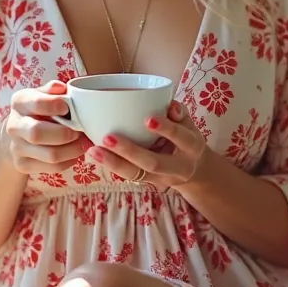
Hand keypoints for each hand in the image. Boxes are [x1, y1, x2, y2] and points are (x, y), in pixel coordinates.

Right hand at [5, 80, 89, 174]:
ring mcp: (17, 148)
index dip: (54, 105)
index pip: (35, 103)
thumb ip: (52, 91)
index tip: (67, 108)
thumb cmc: (38, 110)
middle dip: (65, 134)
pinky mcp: (23, 165)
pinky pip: (53, 167)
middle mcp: (14, 125)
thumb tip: (61, 87)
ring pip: (50, 155)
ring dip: (73, 150)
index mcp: (19, 102)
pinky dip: (70, 160)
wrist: (17, 134)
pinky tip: (75, 152)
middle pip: (37, 133)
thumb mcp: (42, 95)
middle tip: (80, 131)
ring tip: (85, 142)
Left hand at [87, 100, 208, 190]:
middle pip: (152, 163)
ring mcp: (160, 178)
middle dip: (130, 151)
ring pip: (135, 174)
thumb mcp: (190, 123)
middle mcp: (177, 168)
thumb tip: (168, 104)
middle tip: (108, 138)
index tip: (148, 119)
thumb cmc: (187, 139)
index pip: (181, 138)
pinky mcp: (147, 182)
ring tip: (93, 150)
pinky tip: (94, 153)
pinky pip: (127, 175)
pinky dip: (110, 164)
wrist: (194, 172)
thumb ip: (179, 113)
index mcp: (192, 148)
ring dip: (112, 162)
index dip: (166, 129)